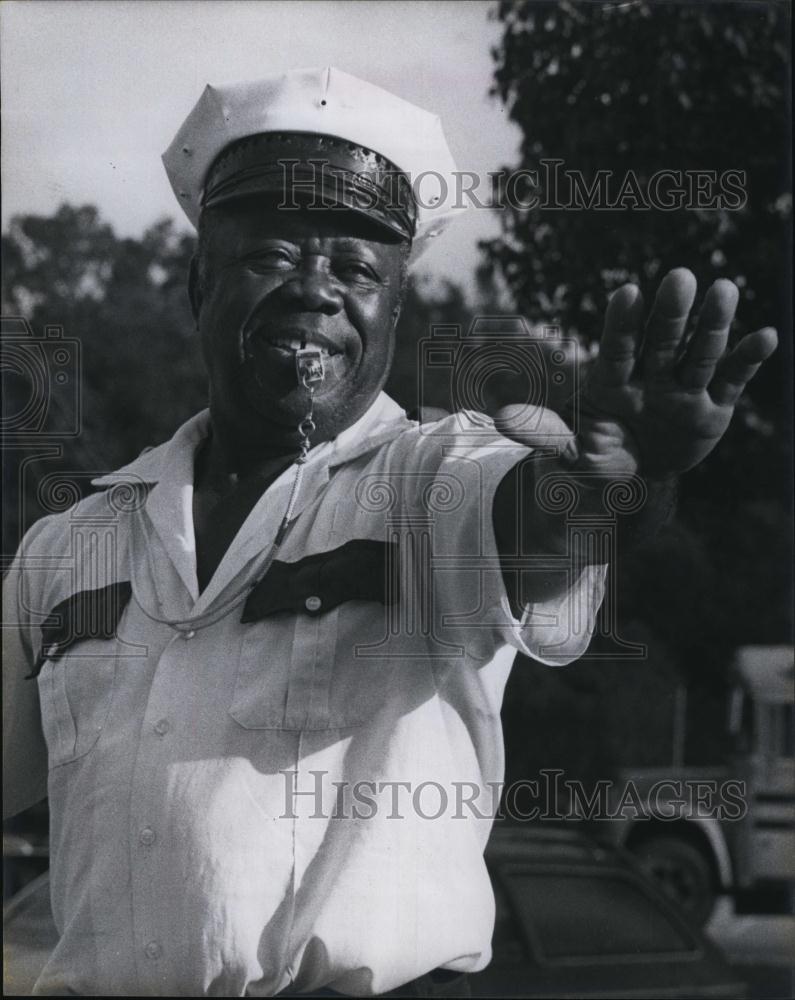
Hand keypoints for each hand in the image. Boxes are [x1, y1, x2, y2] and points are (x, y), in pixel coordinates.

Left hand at [495, 268, 777, 478]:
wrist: (632, 479)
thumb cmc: (594, 454)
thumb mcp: (568, 450)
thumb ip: (543, 432)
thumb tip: (500, 418)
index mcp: (612, 379)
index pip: (616, 348)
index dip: (622, 323)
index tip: (626, 293)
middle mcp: (651, 374)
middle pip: (661, 340)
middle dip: (669, 313)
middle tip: (679, 278)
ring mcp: (684, 388)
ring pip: (699, 351)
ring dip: (712, 324)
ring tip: (724, 290)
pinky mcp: (714, 406)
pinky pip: (732, 380)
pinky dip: (747, 359)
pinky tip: (765, 337)